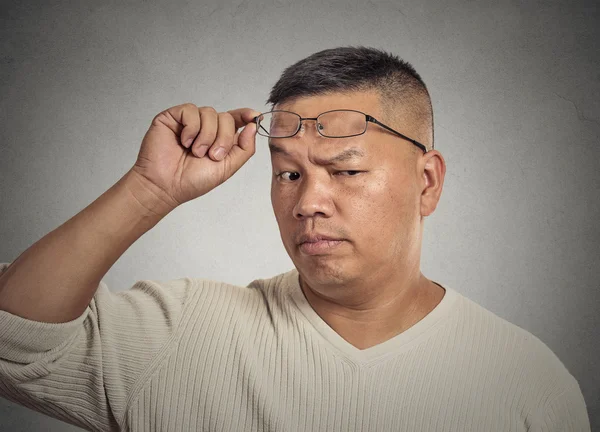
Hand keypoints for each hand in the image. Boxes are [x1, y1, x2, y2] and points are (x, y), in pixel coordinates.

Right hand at [131, 103, 259, 209]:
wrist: (166, 186)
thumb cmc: (192, 181)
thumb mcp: (227, 167)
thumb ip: (244, 148)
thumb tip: (254, 126)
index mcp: (219, 138)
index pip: (235, 119)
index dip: (246, 115)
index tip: (255, 116)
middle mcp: (205, 128)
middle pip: (226, 117)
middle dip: (223, 138)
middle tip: (212, 156)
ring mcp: (189, 122)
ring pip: (209, 113)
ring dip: (206, 136)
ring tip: (195, 152)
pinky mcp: (172, 117)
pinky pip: (190, 111)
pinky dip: (191, 128)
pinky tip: (185, 141)